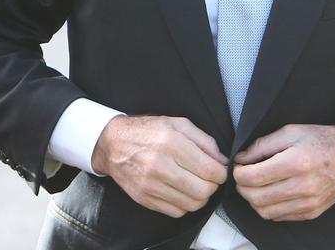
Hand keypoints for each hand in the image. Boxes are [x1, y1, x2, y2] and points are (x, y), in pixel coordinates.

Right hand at [91, 115, 228, 217]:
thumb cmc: (147, 131)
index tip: (218, 171)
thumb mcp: (177, 123)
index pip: (210, 170)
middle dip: (212, 186)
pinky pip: (177, 212)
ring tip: (194, 185)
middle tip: (208, 179)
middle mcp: (160, 165)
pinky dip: (184, 204)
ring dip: (199, 197)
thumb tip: (222, 161)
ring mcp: (151, 185)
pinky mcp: (144, 198)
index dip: (221, 174)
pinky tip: (180, 191)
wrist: (112, 144)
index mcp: (171, 143)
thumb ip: (204, 140)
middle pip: (204, 191)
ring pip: (192, 204)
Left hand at [231, 124, 334, 221]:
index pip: (253, 177)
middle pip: (256, 197)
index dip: (238, 173)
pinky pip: (279, 217)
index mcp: (295, 163)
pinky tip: (270, 194)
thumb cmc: (322, 140)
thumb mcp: (291, 132)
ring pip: (265, 212)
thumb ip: (262, 145)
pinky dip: (268, 208)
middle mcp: (302, 187)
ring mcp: (307, 203)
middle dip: (242, 187)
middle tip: (243, 177)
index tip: (238, 167)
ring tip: (255, 186)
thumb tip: (240, 158)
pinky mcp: (311, 213)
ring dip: (253, 200)